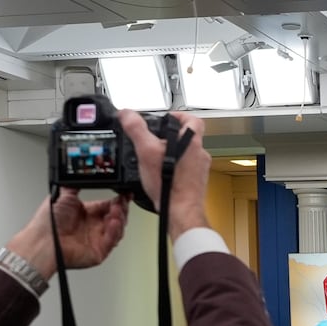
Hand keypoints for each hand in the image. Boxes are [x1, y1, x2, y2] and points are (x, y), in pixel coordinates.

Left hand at [8, 190, 129, 277]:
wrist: (42, 241)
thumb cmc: (47, 223)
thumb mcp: (63, 195)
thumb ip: (75, 185)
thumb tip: (82, 172)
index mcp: (87, 213)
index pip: (109, 205)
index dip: (118, 199)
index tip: (124, 193)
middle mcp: (93, 226)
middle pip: (117, 217)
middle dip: (122, 208)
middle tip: (121, 201)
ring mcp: (97, 239)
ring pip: (118, 229)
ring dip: (120, 218)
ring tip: (116, 210)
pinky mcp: (98, 252)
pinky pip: (112, 242)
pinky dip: (115, 232)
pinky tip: (114, 222)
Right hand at [121, 110, 212, 239]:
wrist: (180, 211)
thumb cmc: (169, 184)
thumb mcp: (146, 151)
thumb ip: (136, 129)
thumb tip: (127, 114)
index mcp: (192, 141)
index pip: (192, 119)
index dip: (179, 115)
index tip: (167, 119)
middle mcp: (200, 154)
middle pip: (188, 137)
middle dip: (172, 137)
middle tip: (157, 139)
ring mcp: (200, 170)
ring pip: (187, 154)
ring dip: (173, 154)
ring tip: (157, 158)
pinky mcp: (196, 183)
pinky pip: (186, 170)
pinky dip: (176, 169)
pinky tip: (163, 174)